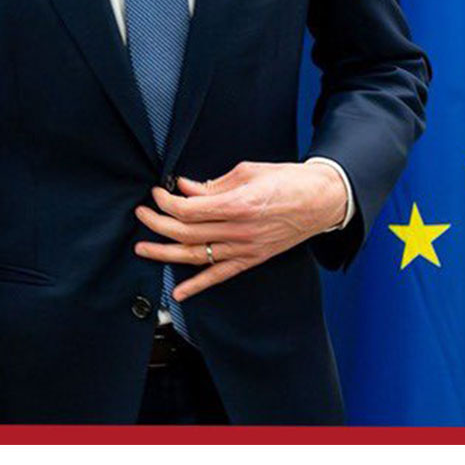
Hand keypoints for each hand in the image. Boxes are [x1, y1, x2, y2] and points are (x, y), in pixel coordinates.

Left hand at [133, 161, 348, 301]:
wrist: (322, 201)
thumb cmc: (288, 181)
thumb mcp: (247, 172)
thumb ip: (212, 184)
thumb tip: (184, 188)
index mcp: (238, 205)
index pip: (189, 209)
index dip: (166, 202)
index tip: (156, 193)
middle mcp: (240, 231)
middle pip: (187, 232)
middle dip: (157, 223)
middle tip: (141, 214)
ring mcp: (246, 249)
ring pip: (196, 256)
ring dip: (165, 253)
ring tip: (142, 248)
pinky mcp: (252, 259)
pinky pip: (220, 275)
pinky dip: (197, 286)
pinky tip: (178, 293)